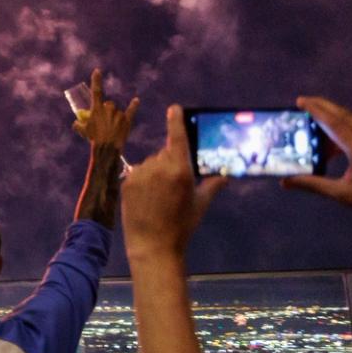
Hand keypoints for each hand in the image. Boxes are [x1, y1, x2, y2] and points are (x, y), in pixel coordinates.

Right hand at [75, 68, 138, 153]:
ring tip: (111, 129)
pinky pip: (131, 110)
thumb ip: (78, 123)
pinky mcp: (127, 120)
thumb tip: (77, 122)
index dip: (96, 80)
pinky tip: (136, 100)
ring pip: (116, 111)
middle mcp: (108, 108)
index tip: (97, 70)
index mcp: (97, 108)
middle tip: (103, 123)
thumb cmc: (93, 138)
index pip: (96, 91)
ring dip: (113, 117)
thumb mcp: (82, 130)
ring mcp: (118, 113)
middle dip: (106, 111)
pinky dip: (133, 105)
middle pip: (108, 104)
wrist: (107, 147)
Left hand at [123, 105, 226, 263]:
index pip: (177, 139)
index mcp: (179, 170)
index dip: (175, 122)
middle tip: (175, 185)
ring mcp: (139, 173)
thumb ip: (212, 185)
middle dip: (172, 162)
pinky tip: (147, 197)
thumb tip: (225, 174)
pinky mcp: (126, 181)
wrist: (152, 244)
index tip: (173, 108)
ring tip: (160, 195)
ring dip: (156, 171)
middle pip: (166, 153)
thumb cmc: (182, 225)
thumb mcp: (200, 204)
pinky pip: (138, 172)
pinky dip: (143, 179)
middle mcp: (158, 167)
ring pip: (151, 163)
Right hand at [284, 97, 351, 216]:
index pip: (335, 124)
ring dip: (331, 117)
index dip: (316, 111)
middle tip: (303, 101)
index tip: (301, 101)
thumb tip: (286, 182)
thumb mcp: (342, 194)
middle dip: (323, 106)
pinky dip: (340, 130)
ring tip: (312, 119)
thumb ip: (313, 184)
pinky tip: (330, 142)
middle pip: (344, 116)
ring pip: (351, 122)